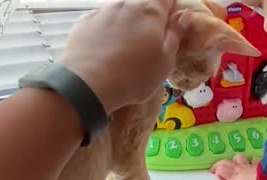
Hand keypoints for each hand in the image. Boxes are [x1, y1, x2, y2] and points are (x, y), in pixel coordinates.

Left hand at [61, 0, 190, 112]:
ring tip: (123, 52)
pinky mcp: (84, 22)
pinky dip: (106, 32)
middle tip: (146, 45)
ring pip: (121, 13)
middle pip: (143, 5)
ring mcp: (103, 11)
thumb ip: (175, 34)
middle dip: (148, 20)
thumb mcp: (165, 62)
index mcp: (151, 12)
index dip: (170, 9)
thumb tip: (183, 14)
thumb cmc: (134, 76)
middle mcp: (126, 4)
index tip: (169, 26)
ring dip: (126, 26)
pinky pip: (101, 22)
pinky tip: (104, 52)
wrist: (87, 85)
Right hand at [210, 154, 258, 179]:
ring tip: (234, 165)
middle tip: (217, 168)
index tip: (216, 176)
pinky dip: (251, 161)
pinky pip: (253, 160)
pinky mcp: (260, 165)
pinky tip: (252, 164)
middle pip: (227, 162)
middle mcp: (240, 169)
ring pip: (239, 158)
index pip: (221, 169)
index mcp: (234, 176)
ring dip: (235, 160)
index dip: (217, 171)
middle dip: (220, 164)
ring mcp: (250, 166)